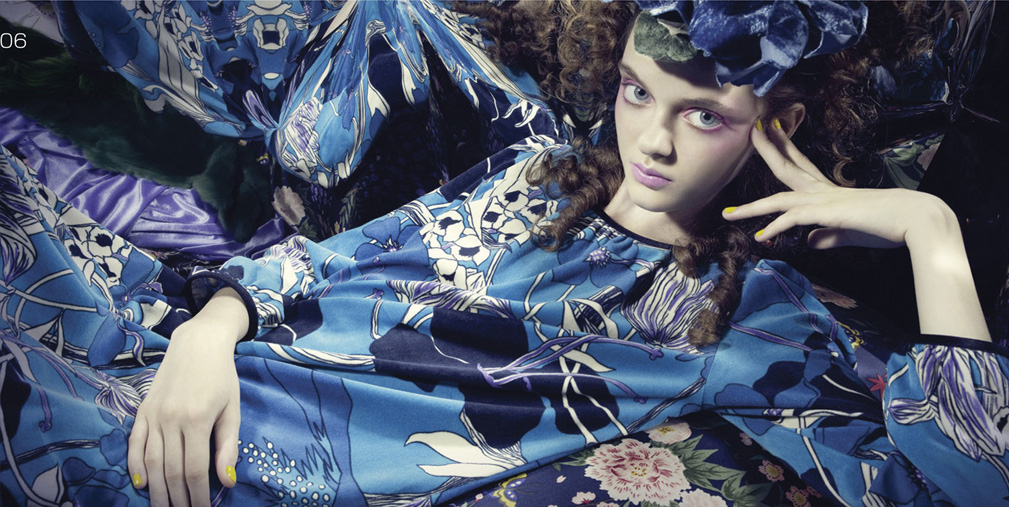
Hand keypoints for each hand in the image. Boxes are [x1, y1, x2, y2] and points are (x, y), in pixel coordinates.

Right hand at [129, 289, 247, 505]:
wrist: (198, 343)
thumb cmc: (222, 376)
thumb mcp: (232, 409)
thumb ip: (228, 446)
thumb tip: (226, 482)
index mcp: (197, 419)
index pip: (194, 470)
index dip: (198, 496)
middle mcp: (171, 419)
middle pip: (171, 470)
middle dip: (177, 498)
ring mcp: (153, 415)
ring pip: (152, 462)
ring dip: (157, 489)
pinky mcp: (142, 410)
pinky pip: (135, 443)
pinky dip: (135, 465)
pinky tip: (141, 484)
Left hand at [723, 119, 957, 249]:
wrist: (914, 220)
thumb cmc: (887, 225)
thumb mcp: (848, 233)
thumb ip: (826, 236)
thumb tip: (809, 242)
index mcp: (829, 190)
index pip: (802, 164)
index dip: (786, 148)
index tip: (773, 130)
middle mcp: (823, 190)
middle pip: (787, 167)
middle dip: (767, 149)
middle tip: (752, 130)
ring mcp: (824, 200)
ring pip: (779, 198)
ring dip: (752, 207)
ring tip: (728, 213)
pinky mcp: (827, 214)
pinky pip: (793, 219)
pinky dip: (775, 228)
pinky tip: (760, 237)